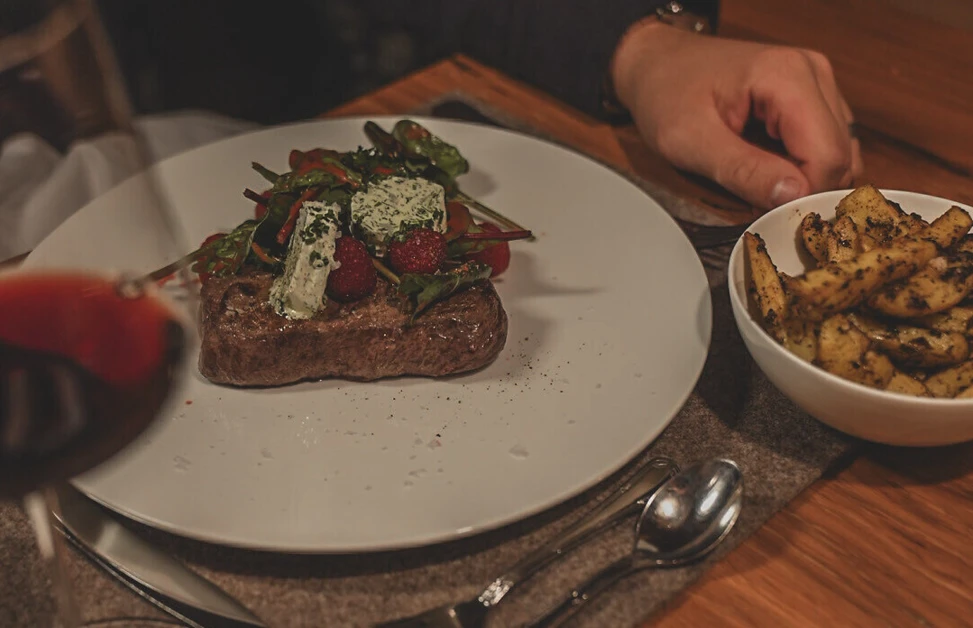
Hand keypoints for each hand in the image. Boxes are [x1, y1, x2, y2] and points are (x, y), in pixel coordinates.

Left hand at [610, 20, 862, 209]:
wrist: (657, 64)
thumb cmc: (666, 94)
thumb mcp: (689, 141)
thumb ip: (742, 170)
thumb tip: (792, 196)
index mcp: (788, 76)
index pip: (827, 155)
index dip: (804, 195)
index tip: (768, 215)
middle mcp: (814, 73)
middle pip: (839, 155)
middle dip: (804, 190)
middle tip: (758, 205)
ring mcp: (817, 84)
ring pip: (838, 153)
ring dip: (804, 180)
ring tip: (759, 185)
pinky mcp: (812, 98)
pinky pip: (825, 145)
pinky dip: (803, 168)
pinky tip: (769, 171)